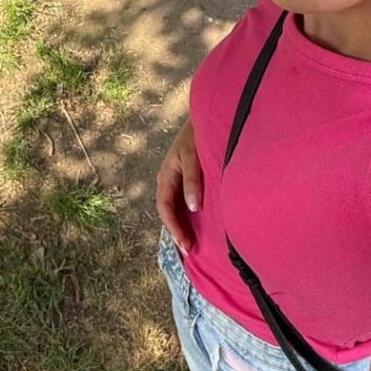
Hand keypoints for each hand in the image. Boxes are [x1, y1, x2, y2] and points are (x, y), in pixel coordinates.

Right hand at [156, 117, 202, 253]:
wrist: (205, 119)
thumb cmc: (197, 135)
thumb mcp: (193, 156)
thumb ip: (192, 180)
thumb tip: (193, 207)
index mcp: (166, 176)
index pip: (165, 208)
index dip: (174, 227)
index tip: (185, 243)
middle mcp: (169, 182)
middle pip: (170, 212)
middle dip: (178, 232)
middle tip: (190, 251)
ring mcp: (178, 182)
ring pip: (177, 210)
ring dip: (183, 227)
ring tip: (193, 245)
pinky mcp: (188, 182)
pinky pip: (185, 204)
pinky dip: (189, 218)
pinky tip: (198, 227)